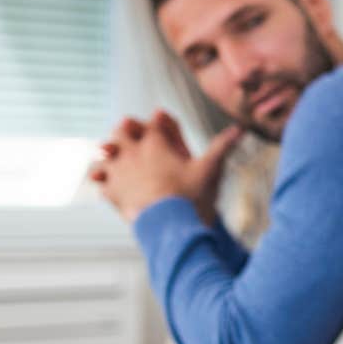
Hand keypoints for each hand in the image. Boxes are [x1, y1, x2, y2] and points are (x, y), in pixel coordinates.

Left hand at [90, 111, 243, 224]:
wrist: (168, 225)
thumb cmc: (191, 196)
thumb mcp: (211, 169)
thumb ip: (223, 146)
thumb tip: (241, 128)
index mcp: (156, 143)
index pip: (152, 122)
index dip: (157, 119)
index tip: (160, 118)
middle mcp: (133, 153)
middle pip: (121, 131)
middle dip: (127, 130)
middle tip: (131, 131)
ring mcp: (119, 172)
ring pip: (105, 154)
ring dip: (109, 154)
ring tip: (113, 157)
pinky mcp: (111, 192)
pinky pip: (100, 181)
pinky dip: (103, 180)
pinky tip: (109, 183)